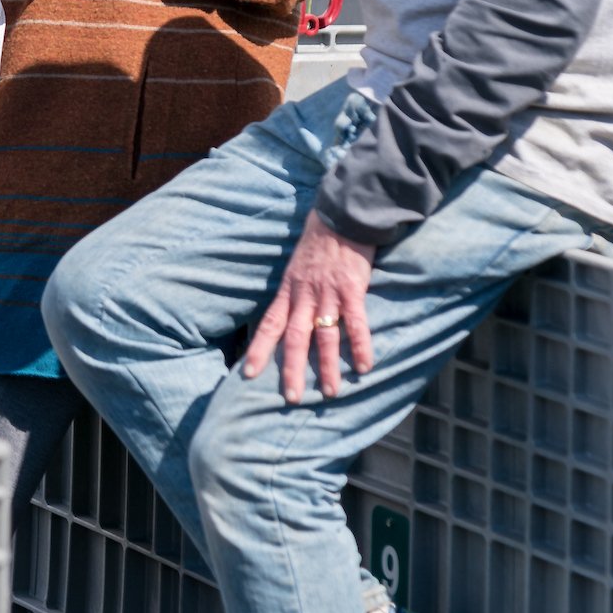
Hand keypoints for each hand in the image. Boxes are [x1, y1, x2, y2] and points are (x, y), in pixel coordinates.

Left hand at [244, 210, 375, 401]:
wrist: (341, 214)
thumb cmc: (319, 241)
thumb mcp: (296, 266)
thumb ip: (294, 293)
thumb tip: (288, 317)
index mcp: (288, 290)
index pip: (268, 324)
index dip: (258, 350)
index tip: (247, 374)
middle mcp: (304, 295)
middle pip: (294, 338)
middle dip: (292, 370)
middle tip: (291, 398)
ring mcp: (328, 293)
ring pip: (325, 336)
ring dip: (327, 366)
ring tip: (330, 392)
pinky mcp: (353, 288)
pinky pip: (357, 322)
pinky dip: (360, 345)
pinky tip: (365, 366)